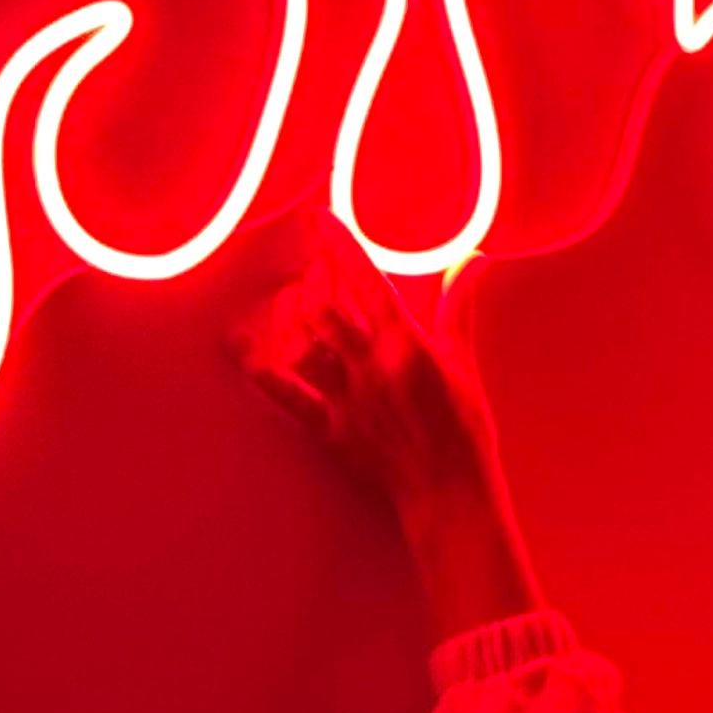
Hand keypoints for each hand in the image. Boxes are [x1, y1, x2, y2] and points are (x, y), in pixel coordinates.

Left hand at [236, 220, 544, 638]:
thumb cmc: (465, 430)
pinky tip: (243, 354)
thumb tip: (470, 259)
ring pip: (306, 345)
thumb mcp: (465, 363)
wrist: (449, 493)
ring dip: (293, 318)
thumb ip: (459, 307)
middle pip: (329, 309)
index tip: (321, 219)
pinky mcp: (332, 429)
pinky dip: (265, 376)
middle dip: (314, 279)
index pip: (368, 282)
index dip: (342, 247)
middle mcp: (371, 365)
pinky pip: (291, 398)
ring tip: (290, 299)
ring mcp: (348, 398)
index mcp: (407, 344)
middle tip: (311, 263)